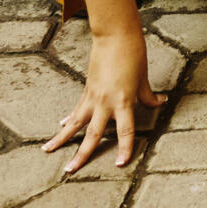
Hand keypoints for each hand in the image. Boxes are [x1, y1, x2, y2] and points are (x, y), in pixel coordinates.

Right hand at [45, 27, 160, 174]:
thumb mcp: (143, 79)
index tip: (120, 164)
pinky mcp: (86, 90)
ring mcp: (92, 97)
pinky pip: (76, 110)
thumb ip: (148, 96)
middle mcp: (105, 102)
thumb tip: (160, 103)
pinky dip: (68, 120)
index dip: (124, 148)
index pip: (126, 131)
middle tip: (69, 171)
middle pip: (93, 134)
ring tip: (47, 150)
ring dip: (60, 138)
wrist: (115, 36)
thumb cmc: (133, 56)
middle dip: (81, 154)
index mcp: (123, 101)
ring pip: (74, 123)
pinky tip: (59, 128)